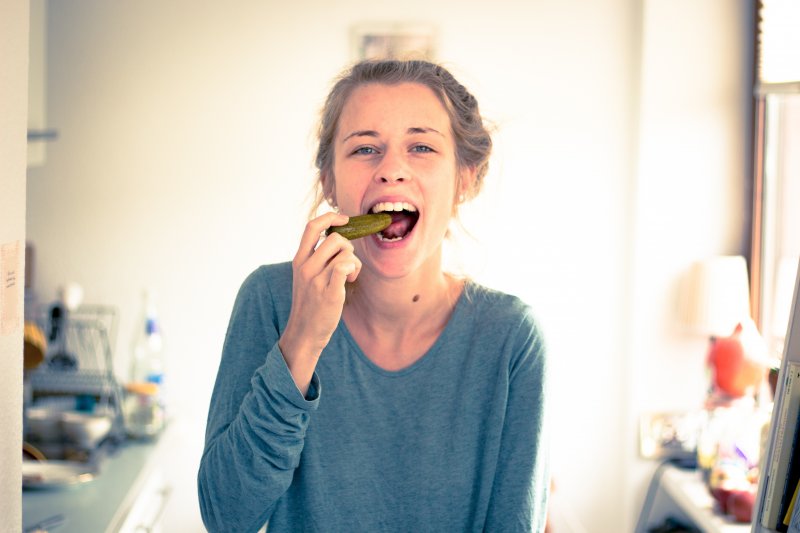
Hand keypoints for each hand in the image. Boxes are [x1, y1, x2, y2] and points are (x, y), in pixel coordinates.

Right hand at [279, 212, 360, 393]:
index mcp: (299, 260)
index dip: (330, 217)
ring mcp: (316, 280)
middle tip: (348, 263)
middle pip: (335, 238)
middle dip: (348, 247)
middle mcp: (306, 267)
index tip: (344, 219)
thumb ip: (316, 258)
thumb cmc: (310, 304)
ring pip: (345, 253)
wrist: (304, 333)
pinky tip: (350, 280)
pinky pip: (345, 267)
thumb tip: (338, 239)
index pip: (312, 226)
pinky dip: (352, 269)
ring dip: (354, 262)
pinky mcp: (329, 292)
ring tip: (350, 276)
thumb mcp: (305, 276)